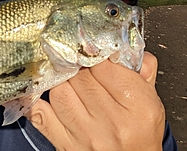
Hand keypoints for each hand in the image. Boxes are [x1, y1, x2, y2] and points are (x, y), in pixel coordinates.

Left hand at [25, 51, 164, 150]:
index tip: (92, 53)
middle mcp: (111, 121)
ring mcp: (86, 134)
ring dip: (61, 81)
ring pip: (59, 92)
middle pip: (80, 77)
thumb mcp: (152, 101)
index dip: (94, 55)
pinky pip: (40, 116)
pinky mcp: (66, 144)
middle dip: (78, 66)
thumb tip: (125, 46)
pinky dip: (34, 101)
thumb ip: (143, 70)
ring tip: (68, 79)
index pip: (103, 66)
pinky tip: (39, 91)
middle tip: (79, 65)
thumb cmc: (142, 133)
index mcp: (136, 105)